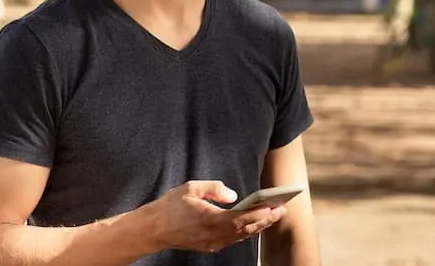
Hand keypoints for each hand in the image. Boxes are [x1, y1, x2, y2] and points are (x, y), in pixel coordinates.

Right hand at [144, 180, 286, 253]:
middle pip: (245, 229)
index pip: (240, 218)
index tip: (273, 207)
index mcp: (209, 219)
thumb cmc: (170, 207)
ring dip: (258, 226)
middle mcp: (213, 235)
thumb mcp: (190, 188)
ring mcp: (212, 243)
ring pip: (241, 236)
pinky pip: (233, 239)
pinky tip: (253, 223)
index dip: (258, 214)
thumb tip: (233, 195)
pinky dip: (245, 231)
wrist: (153, 229)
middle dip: (265, 219)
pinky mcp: (209, 246)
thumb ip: (213, 188)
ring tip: (272, 215)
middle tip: (281, 209)